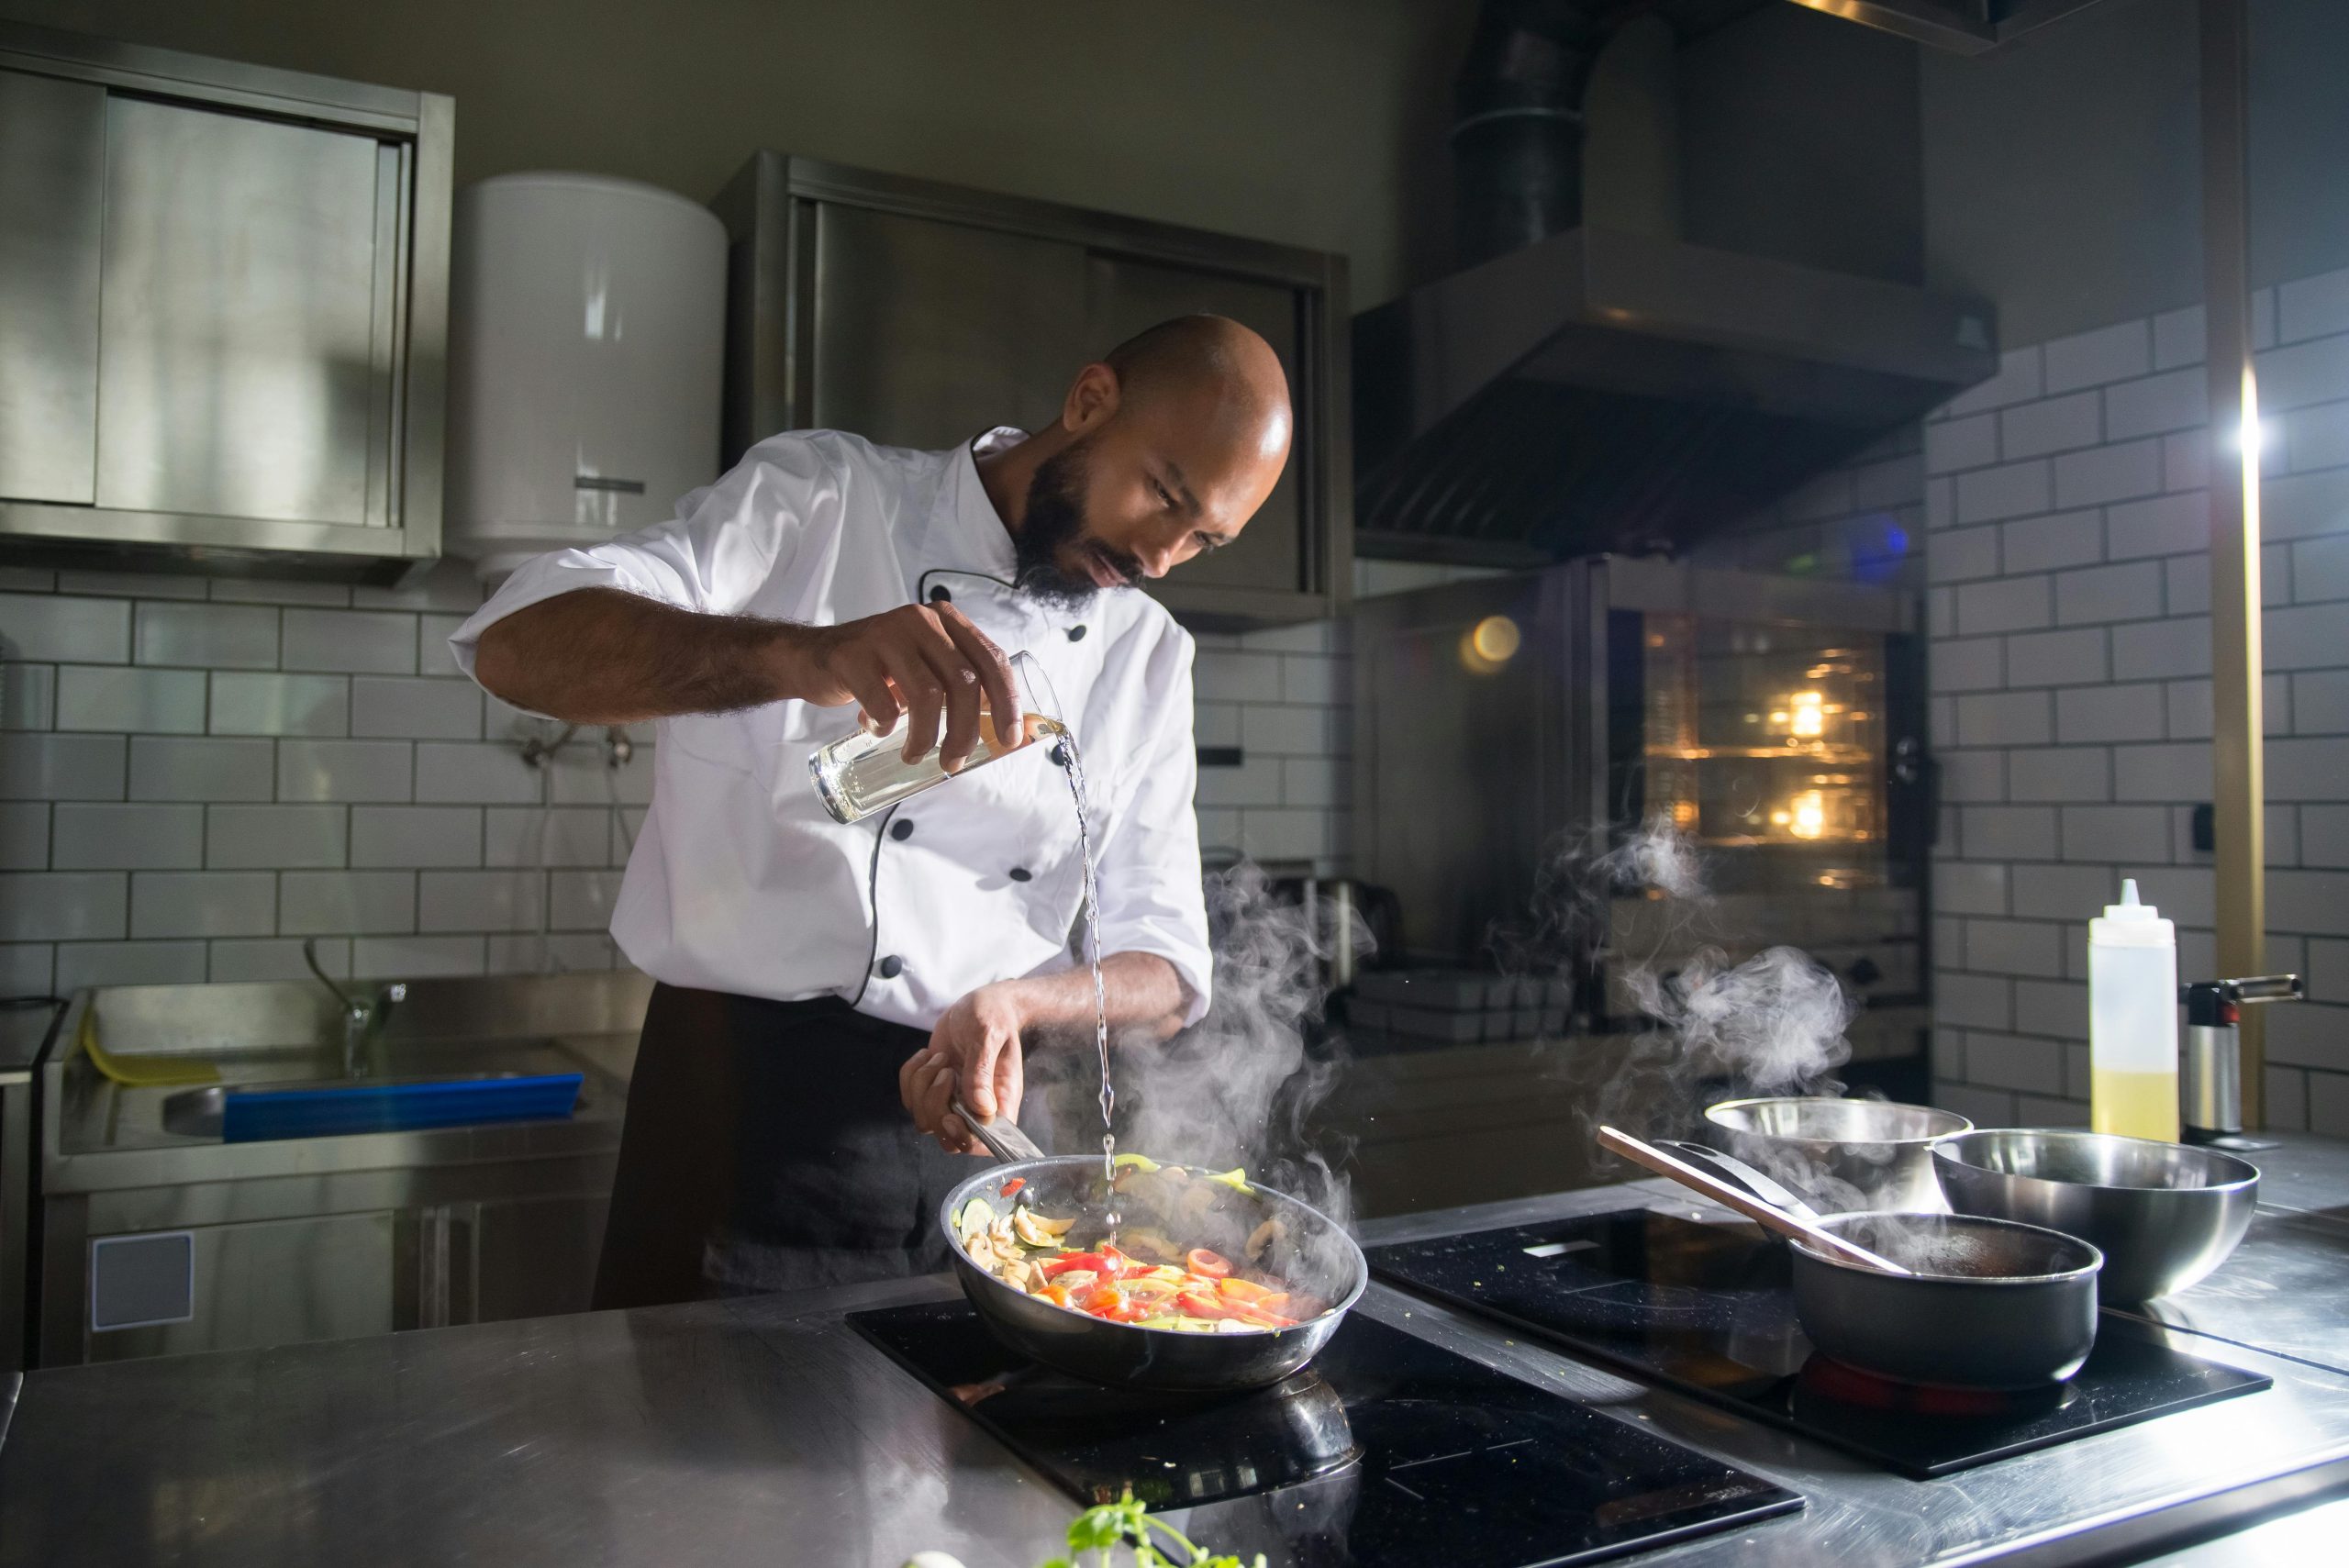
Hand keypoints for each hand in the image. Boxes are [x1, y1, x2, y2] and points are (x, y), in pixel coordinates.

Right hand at [780, 602, 1023, 772]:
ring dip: (925, 737)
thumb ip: (956, 687)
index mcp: (946, 622)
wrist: (811, 658)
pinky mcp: (853, 655)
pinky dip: (885, 726)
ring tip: (914, 755)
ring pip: (927, 694)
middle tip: (953, 762)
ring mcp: (885, 634)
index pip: (991, 659)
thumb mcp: (923, 668)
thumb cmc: (878, 670)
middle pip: (962, 682)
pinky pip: (882, 703)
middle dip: (965, 731)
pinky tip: (877, 728)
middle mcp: (921, 621)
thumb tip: (1000, 735)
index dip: (1007, 702)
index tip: (1009, 739)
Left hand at [900, 982, 1027, 1154]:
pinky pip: (909, 1099)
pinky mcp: (932, 1090)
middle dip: (935, 1106)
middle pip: (947, 1138)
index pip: (985, 1143)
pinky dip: (911, 1075)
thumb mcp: (989, 1035)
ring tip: (939, 1058)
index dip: (963, 1138)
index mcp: (1000, 1103)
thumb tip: (981, 1108)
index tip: (951, 1115)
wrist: (980, 1005)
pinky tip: (928, 1055)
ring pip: (924, 1120)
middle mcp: (977, 1109)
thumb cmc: (993, 1017)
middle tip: (945, 1072)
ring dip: (922, 1086)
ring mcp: (953, 1102)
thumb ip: (982, 1070)